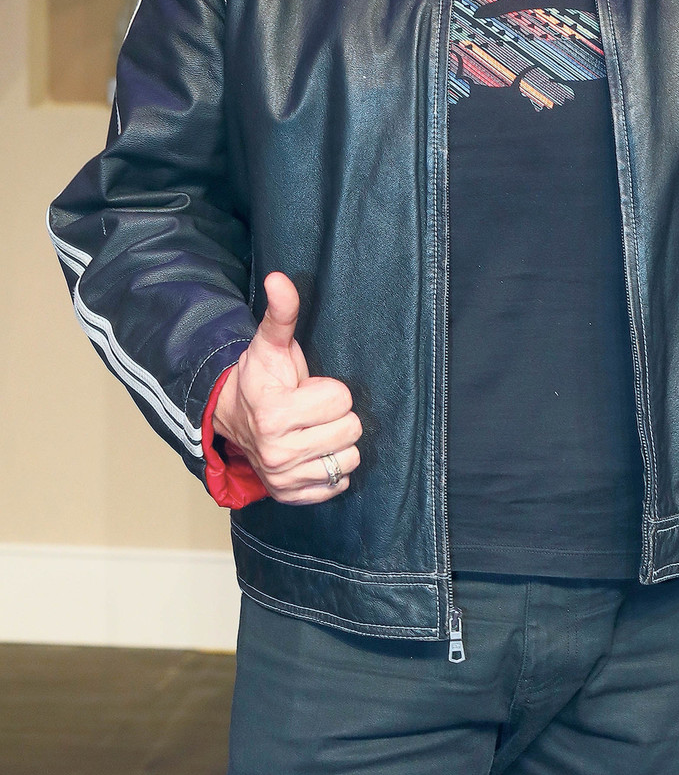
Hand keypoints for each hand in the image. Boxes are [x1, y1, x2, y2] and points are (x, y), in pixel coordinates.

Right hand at [212, 272, 361, 503]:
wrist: (232, 417)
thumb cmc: (260, 378)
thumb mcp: (271, 344)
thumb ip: (282, 313)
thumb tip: (280, 278)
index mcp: (274, 414)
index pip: (341, 399)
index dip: (328, 389)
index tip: (305, 389)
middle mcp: (277, 453)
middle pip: (351, 429)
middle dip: (335, 415)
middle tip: (310, 410)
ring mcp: (285, 479)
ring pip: (349, 459)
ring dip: (336, 442)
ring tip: (312, 430)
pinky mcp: (292, 496)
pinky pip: (338, 484)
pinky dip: (330, 468)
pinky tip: (312, 451)